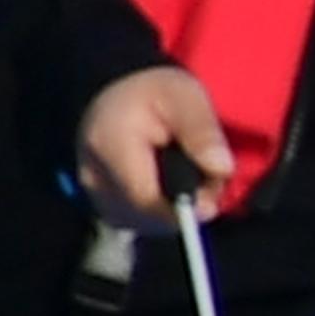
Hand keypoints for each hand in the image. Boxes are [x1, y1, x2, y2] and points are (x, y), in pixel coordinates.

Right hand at [74, 65, 230, 229]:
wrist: (118, 94)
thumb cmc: (156, 93)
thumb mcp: (186, 96)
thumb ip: (203, 131)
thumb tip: (222, 168)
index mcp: (111, 143)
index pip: (143, 196)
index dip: (179, 209)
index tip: (210, 205)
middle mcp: (92, 173)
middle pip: (142, 214)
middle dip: (182, 209)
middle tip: (208, 184)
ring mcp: (92, 191)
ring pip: (139, 222)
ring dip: (171, 212)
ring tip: (190, 179)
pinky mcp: (99, 201)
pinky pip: (133, 220)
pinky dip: (158, 213)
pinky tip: (171, 188)